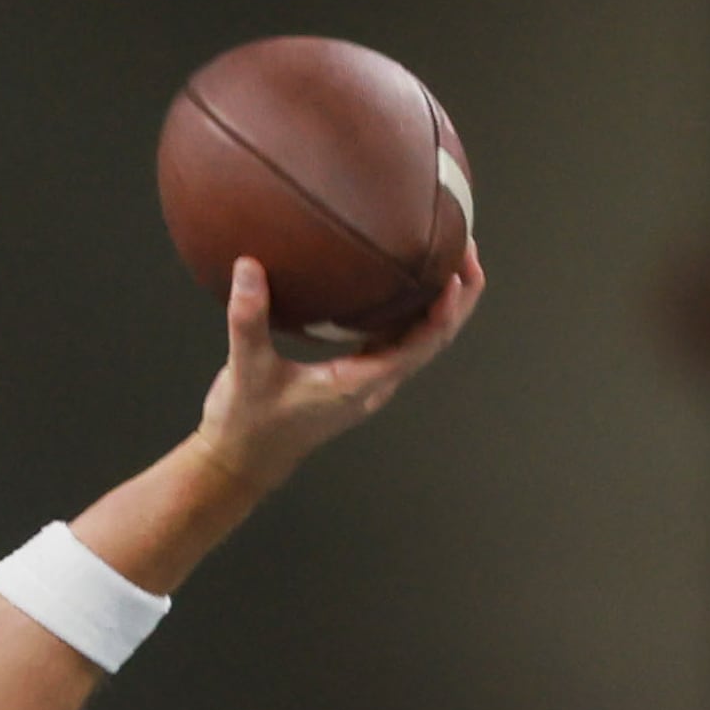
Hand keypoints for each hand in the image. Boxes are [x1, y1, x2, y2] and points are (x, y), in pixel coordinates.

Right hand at [194, 249, 482, 491]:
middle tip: (468, 247)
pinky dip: (415, 310)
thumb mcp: (245, 371)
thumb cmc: (247, 425)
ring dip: (444, 301)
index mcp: (359, 384)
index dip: (444, 309)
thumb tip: (248, 268)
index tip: (455, 271)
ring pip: (424, 338)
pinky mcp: (360, 375)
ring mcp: (371, 380)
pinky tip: (407, 282)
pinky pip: (401, 338)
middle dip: (461, 295)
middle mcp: (376, 383)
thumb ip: (248, 320)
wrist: (242, 463)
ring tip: (450, 255)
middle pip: (437, 338)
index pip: (419, 345)